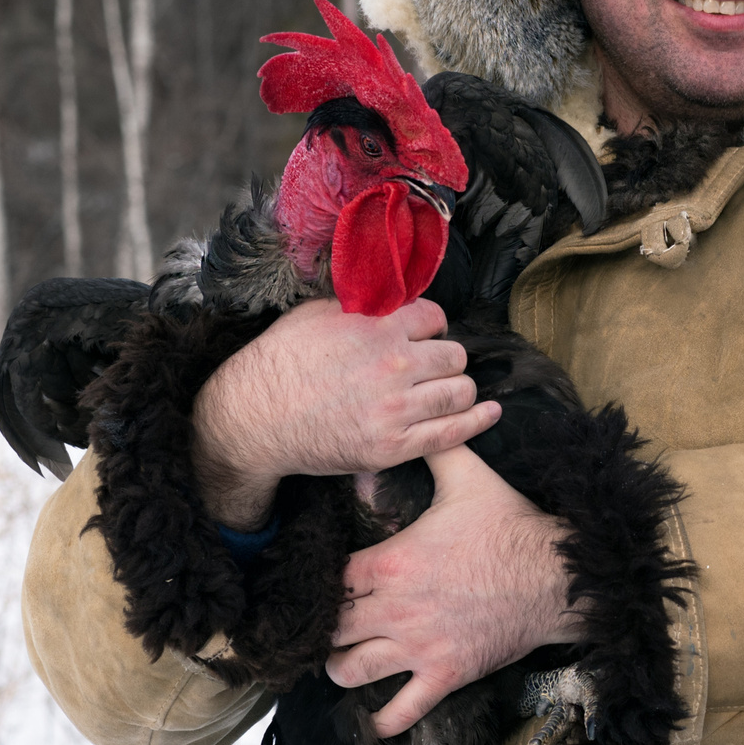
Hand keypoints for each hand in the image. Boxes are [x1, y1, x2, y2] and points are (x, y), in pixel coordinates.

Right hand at [189, 298, 500, 528]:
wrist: (253, 417)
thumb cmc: (280, 360)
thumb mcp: (317, 314)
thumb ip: (364, 305)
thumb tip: (395, 297)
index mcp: (377, 327)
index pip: (436, 318)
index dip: (432, 327)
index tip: (424, 337)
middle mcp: (393, 364)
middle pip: (455, 355)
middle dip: (447, 359)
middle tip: (432, 367)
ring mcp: (396, 408)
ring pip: (460, 391)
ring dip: (458, 388)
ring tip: (447, 389)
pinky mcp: (393, 446)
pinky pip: (452, 432)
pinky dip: (477, 422)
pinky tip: (490, 413)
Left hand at [324, 442, 585, 736]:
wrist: (558, 575)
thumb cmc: (512, 526)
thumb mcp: (470, 477)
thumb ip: (435, 450)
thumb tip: (415, 424)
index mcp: (393, 561)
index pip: (333, 580)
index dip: (324, 584)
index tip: (329, 585)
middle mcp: (396, 607)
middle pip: (332, 627)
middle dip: (326, 627)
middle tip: (332, 625)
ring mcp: (419, 646)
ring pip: (351, 670)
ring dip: (342, 668)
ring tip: (346, 661)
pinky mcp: (445, 674)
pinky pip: (403, 710)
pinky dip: (386, 720)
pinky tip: (379, 719)